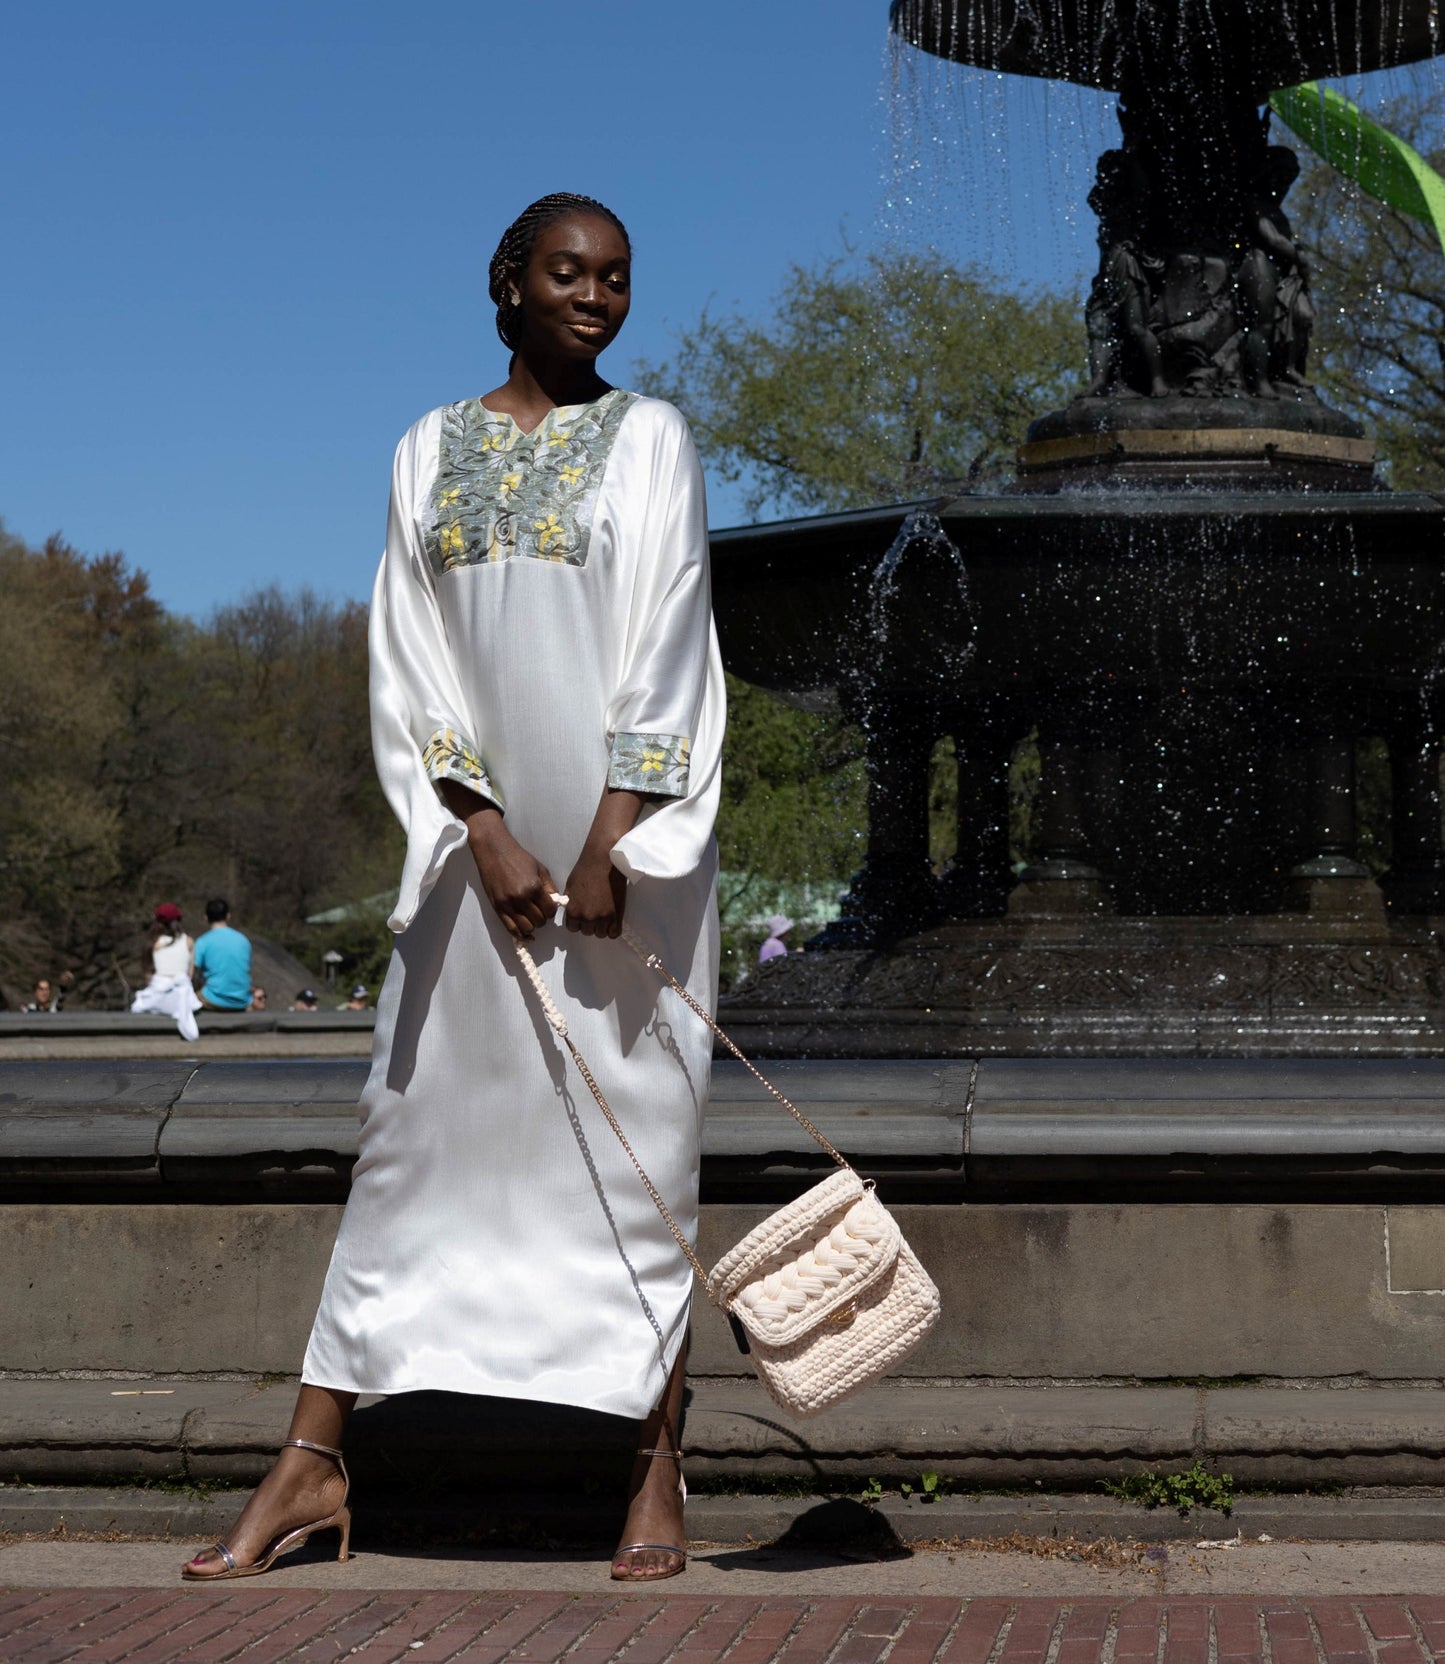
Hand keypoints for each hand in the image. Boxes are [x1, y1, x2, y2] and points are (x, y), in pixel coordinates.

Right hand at [441, 790, 556, 939]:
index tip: (548, 906)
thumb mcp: (540, 868)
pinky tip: (525, 933)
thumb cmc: (518, 857)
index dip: (551, 911)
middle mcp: (521, 898)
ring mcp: (508, 904)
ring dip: (532, 926)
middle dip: (542, 918)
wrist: (494, 851)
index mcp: (534, 887)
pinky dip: (520, 934)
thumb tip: (556, 903)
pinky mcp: (497, 908)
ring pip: (526, 928)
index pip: (550, 911)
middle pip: (539, 921)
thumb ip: (549, 887)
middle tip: (539, 910)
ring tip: (530, 917)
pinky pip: (510, 929)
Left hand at [564, 845, 627, 937]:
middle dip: (590, 923)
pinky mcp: (617, 915)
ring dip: (602, 926)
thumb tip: (572, 913)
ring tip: (605, 912)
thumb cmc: (586, 869)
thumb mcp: (570, 887)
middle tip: (595, 910)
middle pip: (587, 931)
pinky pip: (614, 934)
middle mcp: (586, 917)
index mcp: (573, 911)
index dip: (578, 921)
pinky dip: (613, 929)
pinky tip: (613, 920)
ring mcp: (603, 918)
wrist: (604, 860)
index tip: (583, 914)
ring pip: (600, 933)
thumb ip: (571, 904)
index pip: (573, 928)